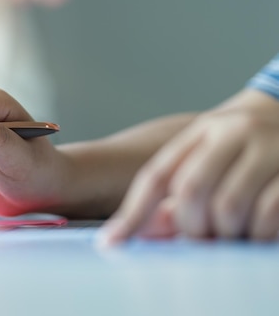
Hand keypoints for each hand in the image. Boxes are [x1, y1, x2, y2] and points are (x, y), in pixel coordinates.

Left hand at [101, 89, 278, 243]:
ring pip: (229, 208)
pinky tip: (256, 230)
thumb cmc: (245, 150)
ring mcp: (272, 149)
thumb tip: (137, 234)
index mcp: (203, 132)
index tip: (112, 243)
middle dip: (190, 226)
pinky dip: (256, 235)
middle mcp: (235, 133)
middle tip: (201, 235)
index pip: (157, 174)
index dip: (133, 214)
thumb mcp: (208, 160)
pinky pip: (267, 216)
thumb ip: (173, 196)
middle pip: (191, 191)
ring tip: (230, 232)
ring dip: (225, 233)